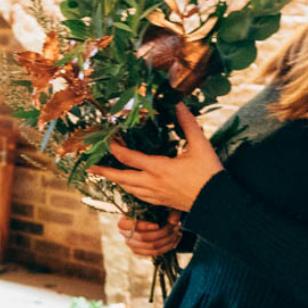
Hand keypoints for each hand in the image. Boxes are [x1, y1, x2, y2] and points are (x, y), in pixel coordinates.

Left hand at [88, 105, 222, 211]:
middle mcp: (152, 183)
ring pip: (128, 189)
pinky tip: (130, 186)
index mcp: (159, 168)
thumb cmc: (210, 174)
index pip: (129, 157)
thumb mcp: (200, 146)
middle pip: (121, 178)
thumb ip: (188, 125)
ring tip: (108, 174)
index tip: (107, 140)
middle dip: (104, 172)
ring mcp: (155, 195)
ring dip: (117, 180)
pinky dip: (130, 189)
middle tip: (90, 168)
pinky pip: (138, 197)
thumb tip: (178, 104)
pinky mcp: (160, 202)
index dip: (115, 148)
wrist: (217, 203)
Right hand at [116, 211, 183, 256]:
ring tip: (177, 232)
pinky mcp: (138, 251)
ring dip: (167, 240)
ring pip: (151, 246)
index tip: (158, 225)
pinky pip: (154, 253)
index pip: (127, 225)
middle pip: (143, 237)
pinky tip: (175, 240)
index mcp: (124, 219)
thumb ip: (169, 211)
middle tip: (175, 226)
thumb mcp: (161, 206)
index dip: (143, 226)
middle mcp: (124, 233)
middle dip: (163, 232)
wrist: (152, 218)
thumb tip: (174, 222)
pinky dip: (167, 247)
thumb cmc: (154, 209)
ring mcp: (130, 244)